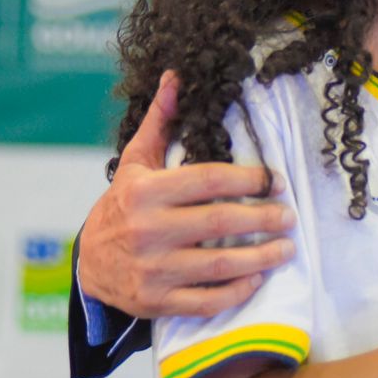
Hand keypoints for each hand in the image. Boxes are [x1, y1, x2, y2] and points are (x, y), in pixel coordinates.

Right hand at [79, 70, 297, 318]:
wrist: (87, 265)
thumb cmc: (123, 205)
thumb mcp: (136, 162)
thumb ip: (161, 122)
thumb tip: (177, 76)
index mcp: (145, 192)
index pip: (207, 180)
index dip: (247, 179)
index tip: (275, 181)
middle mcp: (148, 231)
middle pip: (220, 222)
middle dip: (263, 218)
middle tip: (290, 216)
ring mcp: (152, 269)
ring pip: (218, 264)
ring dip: (261, 256)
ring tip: (287, 247)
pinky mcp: (156, 301)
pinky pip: (205, 300)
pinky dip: (236, 291)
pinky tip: (257, 277)